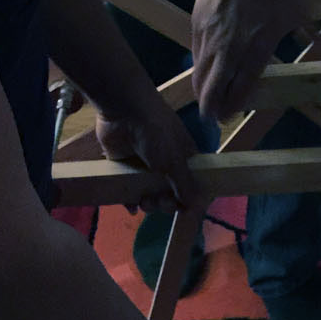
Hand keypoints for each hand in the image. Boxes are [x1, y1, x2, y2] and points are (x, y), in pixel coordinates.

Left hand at [95, 97, 199, 214]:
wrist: (124, 112)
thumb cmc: (157, 132)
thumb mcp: (174, 160)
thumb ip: (184, 184)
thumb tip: (196, 205)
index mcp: (183, 157)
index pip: (189, 184)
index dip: (185, 198)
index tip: (180, 207)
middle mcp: (165, 163)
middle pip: (169, 192)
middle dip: (165, 203)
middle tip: (158, 202)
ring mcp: (144, 166)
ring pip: (149, 194)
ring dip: (148, 204)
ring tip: (143, 202)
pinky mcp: (124, 168)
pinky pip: (129, 190)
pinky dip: (130, 201)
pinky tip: (131, 206)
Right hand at [191, 0, 306, 120]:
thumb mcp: (297, 9)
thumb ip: (302, 30)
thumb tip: (316, 37)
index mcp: (255, 50)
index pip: (239, 89)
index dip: (232, 106)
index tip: (229, 115)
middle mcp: (228, 50)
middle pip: (212, 88)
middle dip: (211, 107)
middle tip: (214, 114)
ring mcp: (209, 37)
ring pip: (200, 72)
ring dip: (202, 89)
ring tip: (206, 96)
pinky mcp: (196, 22)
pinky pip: (195, 52)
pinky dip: (199, 64)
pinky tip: (203, 66)